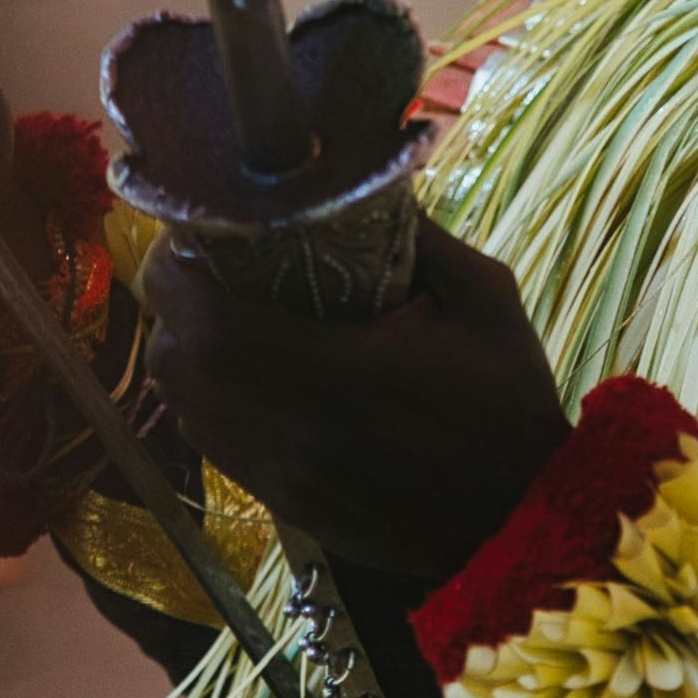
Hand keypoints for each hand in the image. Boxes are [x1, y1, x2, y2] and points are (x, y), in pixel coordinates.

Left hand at [140, 217, 570, 581]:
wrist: (523, 520)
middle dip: (174, 309)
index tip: (194, 235)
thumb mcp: (486, 301)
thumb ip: (423, 237)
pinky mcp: (286, 508)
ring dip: (189, 357)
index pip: (205, 324)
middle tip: (209, 268)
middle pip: (175, 366)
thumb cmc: (510, 405)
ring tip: (225, 317)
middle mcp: (293, 434)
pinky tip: (255, 376)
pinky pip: (214, 446)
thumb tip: (367, 177)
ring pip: (184, 411)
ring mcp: (283, 479)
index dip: (176, 273)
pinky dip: (212, 402)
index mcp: (339, 375)